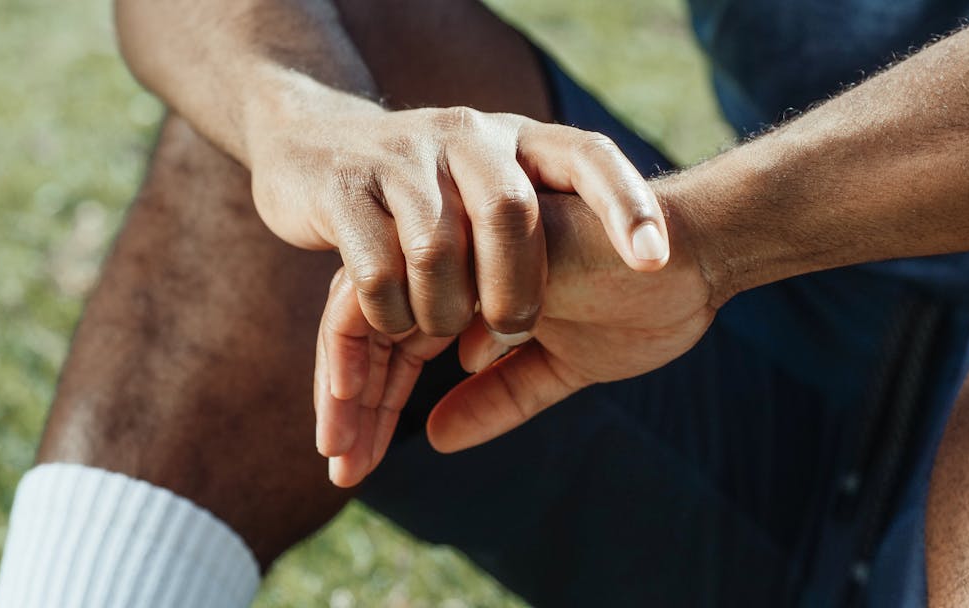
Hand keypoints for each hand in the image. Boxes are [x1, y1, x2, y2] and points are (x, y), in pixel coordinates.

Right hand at [248, 102, 670, 340]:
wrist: (312, 144)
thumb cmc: (424, 195)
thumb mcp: (488, 198)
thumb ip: (537, 240)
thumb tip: (603, 305)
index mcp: (517, 140)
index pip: (589, 156)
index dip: (626, 205)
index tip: (655, 261)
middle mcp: (466, 137)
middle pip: (509, 213)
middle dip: (515, 291)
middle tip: (514, 333)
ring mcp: (402, 158)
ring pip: (436, 251)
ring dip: (444, 311)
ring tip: (439, 331)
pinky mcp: (345, 189)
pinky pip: (376, 268)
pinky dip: (390, 313)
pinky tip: (391, 324)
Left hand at [315, 190, 718, 486]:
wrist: (686, 257)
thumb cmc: (636, 305)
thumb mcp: (556, 370)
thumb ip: (498, 397)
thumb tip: (437, 438)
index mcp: (471, 291)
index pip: (398, 346)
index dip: (372, 405)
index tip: (356, 460)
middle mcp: (452, 267)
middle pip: (367, 331)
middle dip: (348, 402)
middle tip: (338, 462)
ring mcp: (450, 247)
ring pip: (360, 310)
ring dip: (346, 385)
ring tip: (341, 447)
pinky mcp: (452, 237)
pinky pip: (379, 287)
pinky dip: (355, 342)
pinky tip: (352, 398)